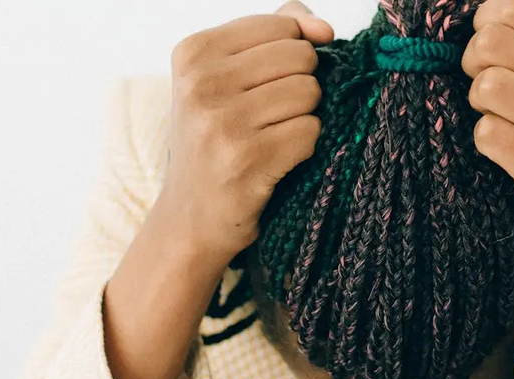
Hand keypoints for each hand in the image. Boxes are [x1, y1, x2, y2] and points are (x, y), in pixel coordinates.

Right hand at [159, 1, 333, 257]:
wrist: (190, 217)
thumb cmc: (215, 140)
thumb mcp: (224, 79)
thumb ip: (275, 35)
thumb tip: (323, 28)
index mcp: (192, 52)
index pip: (281, 26)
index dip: (291, 55)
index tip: (265, 85)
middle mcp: (202, 83)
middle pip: (300, 57)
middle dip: (300, 85)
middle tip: (269, 116)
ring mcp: (224, 122)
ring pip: (309, 93)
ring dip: (302, 117)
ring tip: (270, 137)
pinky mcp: (249, 159)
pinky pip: (311, 131)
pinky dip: (304, 147)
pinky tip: (276, 160)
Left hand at [463, 0, 513, 274]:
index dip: (485, 23)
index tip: (492, 51)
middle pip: (490, 42)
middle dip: (473, 65)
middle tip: (487, 89)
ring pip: (486, 86)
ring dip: (478, 106)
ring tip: (498, 119)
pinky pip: (487, 134)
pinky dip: (484, 143)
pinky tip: (505, 152)